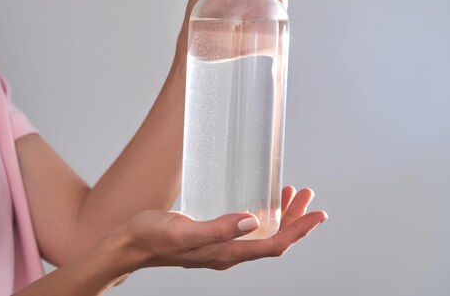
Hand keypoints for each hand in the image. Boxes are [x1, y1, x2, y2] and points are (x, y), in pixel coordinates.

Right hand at [114, 186, 326, 271]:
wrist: (131, 243)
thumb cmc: (153, 236)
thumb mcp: (184, 231)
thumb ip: (218, 228)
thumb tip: (254, 221)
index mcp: (226, 254)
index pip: (274, 246)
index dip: (299, 231)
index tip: (318, 215)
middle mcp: (229, 253)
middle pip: (273, 240)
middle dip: (295, 219)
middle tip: (307, 195)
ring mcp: (222, 246)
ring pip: (263, 235)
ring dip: (281, 216)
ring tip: (293, 195)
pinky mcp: (214, 237)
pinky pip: (248, 230)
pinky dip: (263, 216)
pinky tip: (262, 204)